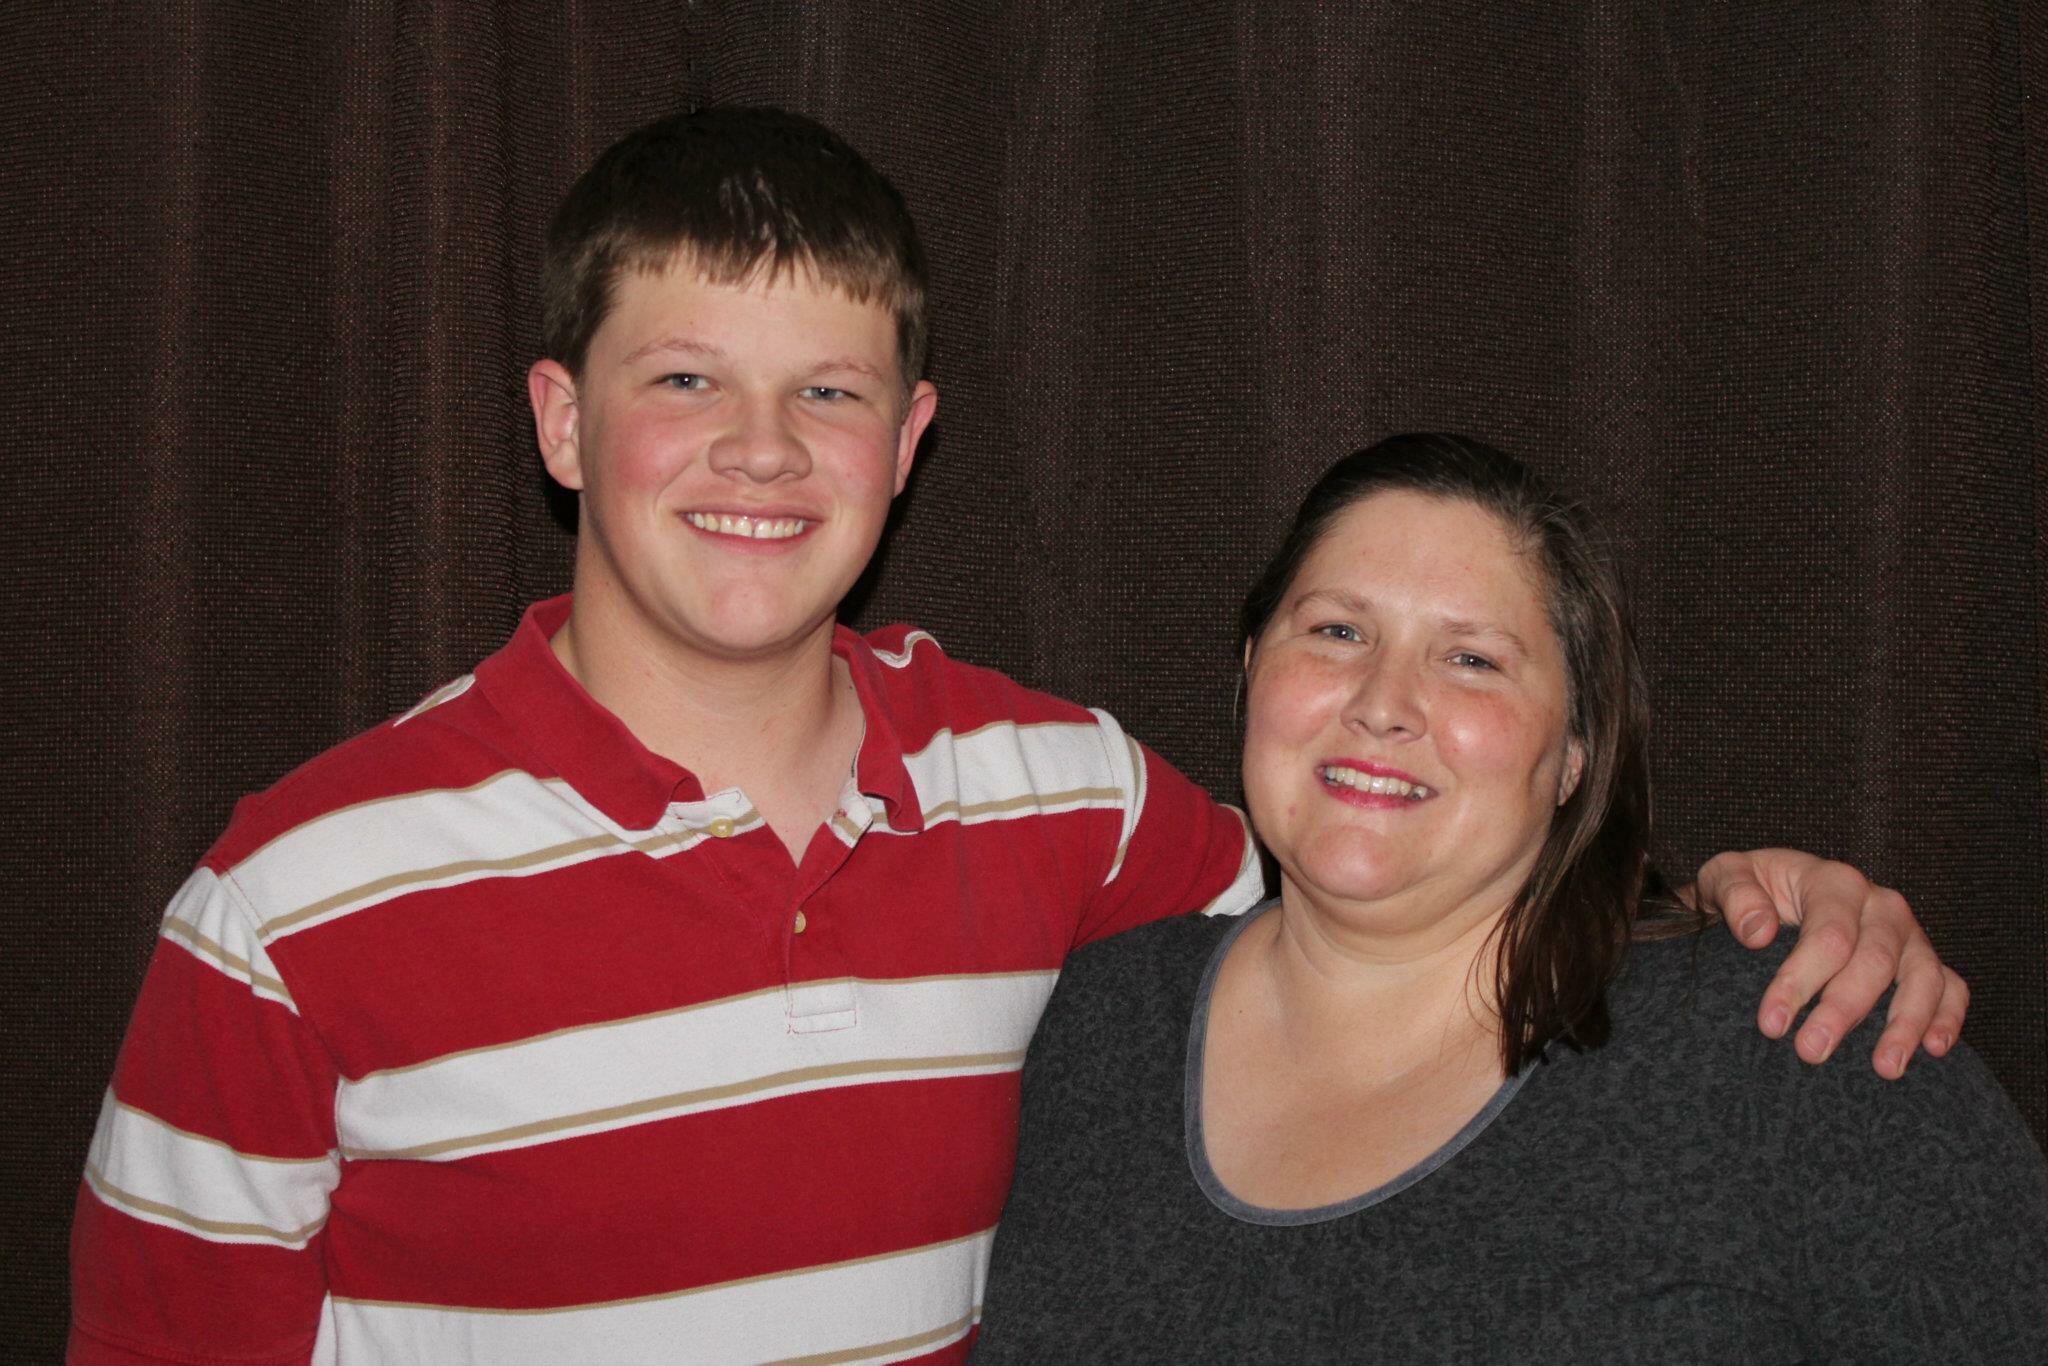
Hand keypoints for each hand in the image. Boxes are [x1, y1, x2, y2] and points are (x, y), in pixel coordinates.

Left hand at [1693, 849, 1967, 1078]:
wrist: (1770, 893)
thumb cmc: (1748, 892)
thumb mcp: (1725, 876)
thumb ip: (1735, 895)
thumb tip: (1758, 933)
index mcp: (1834, 881)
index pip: (1827, 935)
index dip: (1801, 981)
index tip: (1772, 1024)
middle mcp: (1880, 905)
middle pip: (1874, 961)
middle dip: (1843, 1011)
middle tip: (1810, 1052)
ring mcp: (1909, 934)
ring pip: (1922, 977)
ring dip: (1905, 1025)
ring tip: (1884, 1069)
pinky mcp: (1923, 960)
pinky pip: (1951, 987)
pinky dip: (1948, 1017)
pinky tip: (1934, 1051)